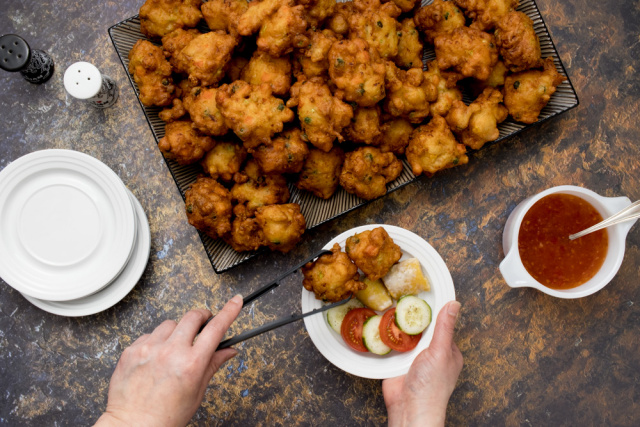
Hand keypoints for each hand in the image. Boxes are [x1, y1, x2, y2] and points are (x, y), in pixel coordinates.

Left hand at [95, 295, 243, 426]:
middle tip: (203, 325)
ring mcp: (149, 349)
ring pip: (170, 323)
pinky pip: (149, 334)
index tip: (235, 301)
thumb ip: (212, 365)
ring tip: (174, 350)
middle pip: (192, 317)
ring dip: (177, 331)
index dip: (229, 311)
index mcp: (191, 364)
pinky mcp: (132, 350)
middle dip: (201, 317)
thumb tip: (228, 351)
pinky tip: (156, 358)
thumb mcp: (196, 392)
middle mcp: (170, 352)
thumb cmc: (165, 416)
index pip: (216, 329)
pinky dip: (156, 341)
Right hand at [382, 301, 462, 426]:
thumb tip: (454, 304)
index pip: (442, 323)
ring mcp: (413, 357)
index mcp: (447, 350)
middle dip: (412, 315)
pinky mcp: (396, 362)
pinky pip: (391, 344)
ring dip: (397, 324)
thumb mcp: (440, 351)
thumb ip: (444, 328)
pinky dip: (386, 336)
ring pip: (405, 334)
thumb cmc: (431, 387)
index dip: (433, 308)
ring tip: (388, 303)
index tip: (424, 291)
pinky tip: (379, 323)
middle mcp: (431, 352)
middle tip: (402, 294)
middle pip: (421, 327)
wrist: (409, 410)